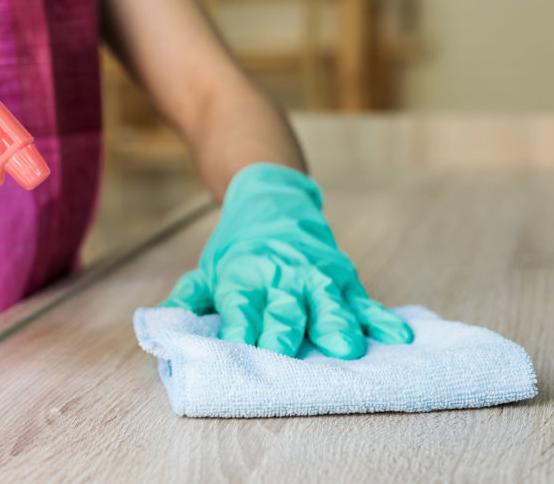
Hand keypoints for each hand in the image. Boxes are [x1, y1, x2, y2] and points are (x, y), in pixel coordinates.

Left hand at [161, 164, 411, 358]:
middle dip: (285, 331)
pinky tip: (397, 338)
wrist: (272, 201)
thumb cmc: (237, 249)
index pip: (240, 307)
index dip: (239, 328)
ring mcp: (316, 277)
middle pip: (284, 308)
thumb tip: (158, 324)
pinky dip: (381, 319)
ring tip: (346, 348)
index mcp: (244, 278)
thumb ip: (186, 299)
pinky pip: (364, 301)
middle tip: (288, 354)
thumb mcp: (206, 269)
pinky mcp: (343, 277)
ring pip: (327, 303)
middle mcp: (281, 277)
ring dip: (336, 325)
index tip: (240, 348)